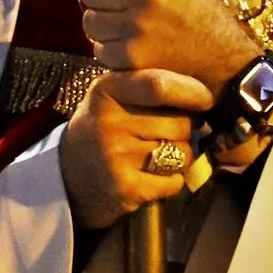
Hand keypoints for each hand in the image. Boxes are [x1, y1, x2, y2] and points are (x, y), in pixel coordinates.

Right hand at [60, 68, 211, 231]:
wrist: (66, 177)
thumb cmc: (100, 128)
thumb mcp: (111, 95)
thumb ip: (146, 84)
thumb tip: (199, 88)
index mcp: (107, 90)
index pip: (159, 85)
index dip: (190, 91)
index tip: (206, 99)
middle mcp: (110, 121)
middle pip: (179, 122)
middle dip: (186, 129)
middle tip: (174, 132)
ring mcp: (117, 157)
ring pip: (181, 152)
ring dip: (182, 155)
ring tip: (162, 153)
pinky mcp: (126, 189)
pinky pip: (173, 181)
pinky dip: (173, 180)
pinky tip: (156, 175)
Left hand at [80, 0, 260, 97]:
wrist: (221, 57)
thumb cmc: (189, 7)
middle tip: (126, 6)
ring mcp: (138, 27)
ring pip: (89, 21)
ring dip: (103, 26)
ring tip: (131, 27)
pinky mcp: (132, 57)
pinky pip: (98, 48)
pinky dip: (111, 50)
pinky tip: (135, 47)